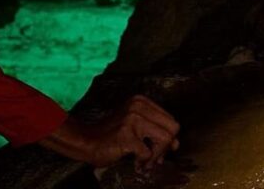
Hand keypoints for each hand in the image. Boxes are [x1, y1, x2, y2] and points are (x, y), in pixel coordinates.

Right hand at [38, 95, 179, 172]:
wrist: (87, 141)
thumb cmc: (111, 135)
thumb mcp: (136, 126)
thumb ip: (156, 130)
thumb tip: (177, 143)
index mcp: (141, 101)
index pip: (171, 120)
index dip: (168, 138)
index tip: (157, 148)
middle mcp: (137, 106)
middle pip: (173, 128)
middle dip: (166, 147)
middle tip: (154, 157)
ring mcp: (131, 119)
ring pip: (164, 140)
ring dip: (156, 156)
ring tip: (144, 161)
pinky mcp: (126, 135)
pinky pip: (148, 153)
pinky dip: (143, 162)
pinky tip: (135, 162)